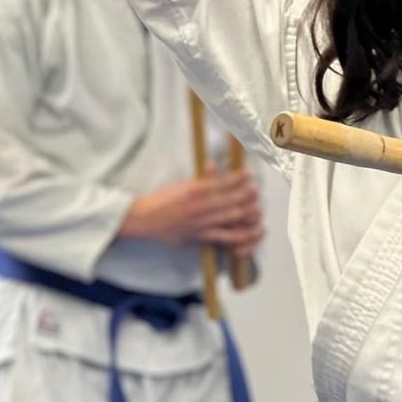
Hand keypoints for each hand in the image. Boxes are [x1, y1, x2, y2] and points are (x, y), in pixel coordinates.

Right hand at [120, 164, 264, 251]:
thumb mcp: (181, 185)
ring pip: (233, 216)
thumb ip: (200, 178)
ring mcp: (203, 221)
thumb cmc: (161, 200)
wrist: (144, 219)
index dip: (240, 179)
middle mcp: (202, 205)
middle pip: (233, 199)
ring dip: (249, 211)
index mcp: (196, 190)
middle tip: (257, 190)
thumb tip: (213, 164)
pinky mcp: (201, 235)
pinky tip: (251, 232)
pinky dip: (241, 236)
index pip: (224, 182)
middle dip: (248, 195)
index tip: (250, 175)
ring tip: (257, 207)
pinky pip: (226, 237)